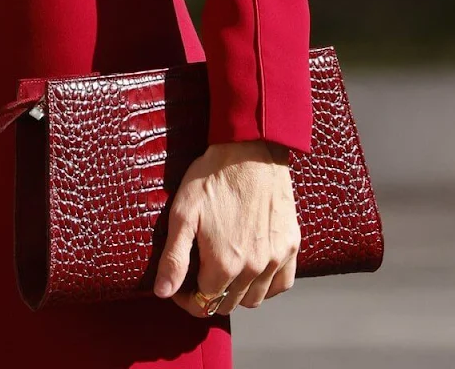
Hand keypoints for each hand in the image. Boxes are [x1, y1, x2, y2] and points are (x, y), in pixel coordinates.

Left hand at [153, 140, 300, 316]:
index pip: (202, 303)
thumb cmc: (213, 177)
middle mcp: (253, 267)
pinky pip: (282, 283)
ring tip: (225, 273)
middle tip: (199, 276)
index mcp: (224, 263)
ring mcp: (275, 257)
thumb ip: (174, 258)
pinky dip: (267, 285)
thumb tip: (163, 292)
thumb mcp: (183, 214)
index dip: (186, 298)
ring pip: (255, 299)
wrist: (250, 150)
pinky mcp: (290, 245)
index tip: (181, 284)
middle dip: (209, 296)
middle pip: (228, 304)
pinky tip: (254, 271)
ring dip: (236, 294)